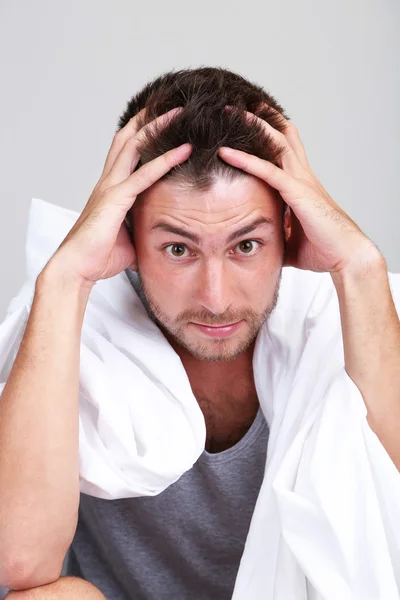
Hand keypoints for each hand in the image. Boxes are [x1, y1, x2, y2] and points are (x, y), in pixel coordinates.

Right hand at [48, 107, 191, 287]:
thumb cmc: (99, 256)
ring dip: (157, 127)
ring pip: (134, 146)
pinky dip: (166, 160)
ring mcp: (110, 187)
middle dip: (148, 119)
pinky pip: (144, 175)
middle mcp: (108, 182)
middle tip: (169, 104)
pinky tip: (185, 150)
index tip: (158, 120)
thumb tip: (157, 233)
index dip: (140, 133)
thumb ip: (141, 226)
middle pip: (128, 139)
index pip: (125, 152)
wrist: (77, 268)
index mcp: (109, 189)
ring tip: (180, 112)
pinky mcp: (116, 199)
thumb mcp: (127, 237)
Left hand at [217, 104, 380, 273]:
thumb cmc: (322, 249)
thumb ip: (275, 233)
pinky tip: (225, 152)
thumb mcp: (289, 239)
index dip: (269, 130)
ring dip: (252, 126)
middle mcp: (302, 176)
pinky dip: (245, 160)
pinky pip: (267, 170)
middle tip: (237, 103)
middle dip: (261, 116)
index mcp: (301, 183)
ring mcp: (301, 181)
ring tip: (228, 112)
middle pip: (282, 134)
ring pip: (275, 142)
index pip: (285, 148)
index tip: (249, 118)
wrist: (346, 257)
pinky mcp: (297, 193)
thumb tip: (258, 243)